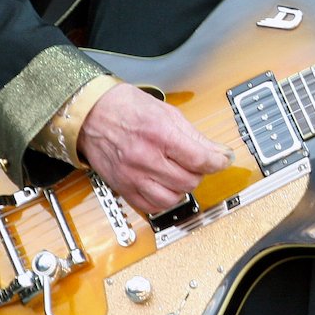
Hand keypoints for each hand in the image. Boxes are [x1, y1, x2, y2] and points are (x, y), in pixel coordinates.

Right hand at [76, 83, 232, 215]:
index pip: (201, 159)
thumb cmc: (125, 108)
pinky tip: (164, 184)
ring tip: (179, 173)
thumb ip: (194, 136)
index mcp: (159, 134)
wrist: (90, 115)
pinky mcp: (123, 188)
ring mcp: (132, 176)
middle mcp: (145, 158)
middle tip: (197, 162)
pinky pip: (151, 206)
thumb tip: (218, 152)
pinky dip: (163, 199)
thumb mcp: (166, 112)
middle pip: (190, 181)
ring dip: (182, 188)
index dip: (219, 162)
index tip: (224, 160)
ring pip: (173, 198)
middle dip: (200, 172)